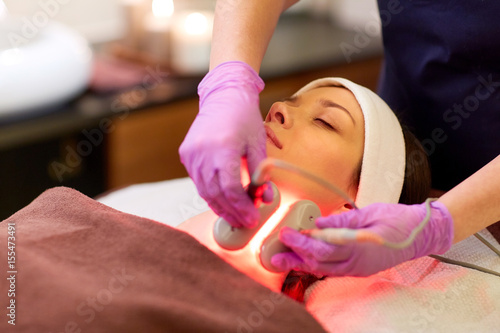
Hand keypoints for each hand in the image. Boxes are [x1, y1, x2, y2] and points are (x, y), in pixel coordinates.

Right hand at [179, 61, 268, 227]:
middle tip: (245, 223)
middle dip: (232, 212)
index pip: (231, 189)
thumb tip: (265, 197)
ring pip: (204, 191)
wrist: (223, 96)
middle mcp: (203, 153)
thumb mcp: (257, 144)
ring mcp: (192, 154)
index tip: (252, 219)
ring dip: (220, 207)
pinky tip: (222, 202)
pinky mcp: (186, 154)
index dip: (242, 208)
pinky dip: (210, 194)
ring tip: (235, 217)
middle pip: (217, 194)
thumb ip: (260, 173)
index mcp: (224, 148)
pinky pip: (198, 181)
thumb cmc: (244, 118)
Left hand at [271, 201, 453, 275]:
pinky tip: (303, 261)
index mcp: (359, 248)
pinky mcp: (359, 268)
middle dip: (294, 256)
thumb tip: (317, 224)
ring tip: (281, 260)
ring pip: (323, 269)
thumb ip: (342, 221)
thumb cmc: (399, 221)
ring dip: (300, 264)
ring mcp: (358, 269)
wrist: (422, 234)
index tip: (287, 232)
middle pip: (318, 262)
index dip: (301, 242)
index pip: (322, 248)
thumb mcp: (370, 213)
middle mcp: (357, 263)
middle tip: (274, 250)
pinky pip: (332, 270)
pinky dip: (315, 265)